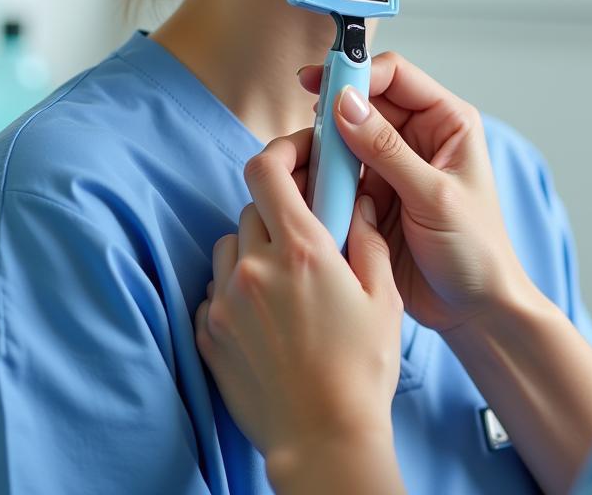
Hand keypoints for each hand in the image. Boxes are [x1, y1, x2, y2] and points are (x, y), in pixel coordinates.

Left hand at [194, 134, 402, 486]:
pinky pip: (214, 288)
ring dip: (254, 248)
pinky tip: (266, 312)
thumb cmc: (361, 369)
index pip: (267, 170)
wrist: (323, 439)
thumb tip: (358, 199)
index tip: (299, 154)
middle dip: (278, 211)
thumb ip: (367, 237)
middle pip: (252, 207)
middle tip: (306, 233)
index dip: (281, 151)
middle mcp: (255, 268)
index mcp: (302, 251)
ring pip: (229, 245)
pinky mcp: (209, 332)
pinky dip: (236, 288)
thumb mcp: (382, 296)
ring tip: (285, 279)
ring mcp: (226, 301)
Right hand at [297, 52, 534, 335]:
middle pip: (363, 105)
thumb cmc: (476, 251)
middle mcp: (418, 137)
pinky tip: (306, 189)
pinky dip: (320, 180)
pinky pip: (338, 176)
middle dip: (331, 114)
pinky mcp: (372, 196)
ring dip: (322, 150)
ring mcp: (392, 167)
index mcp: (447, 122)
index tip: (322, 85)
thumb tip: (346, 104)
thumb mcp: (433, 196)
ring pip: (344, 140)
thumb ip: (387, 150)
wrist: (474, 312)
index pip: (396, 76)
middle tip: (303, 132)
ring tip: (299, 163)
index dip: (357, 74)